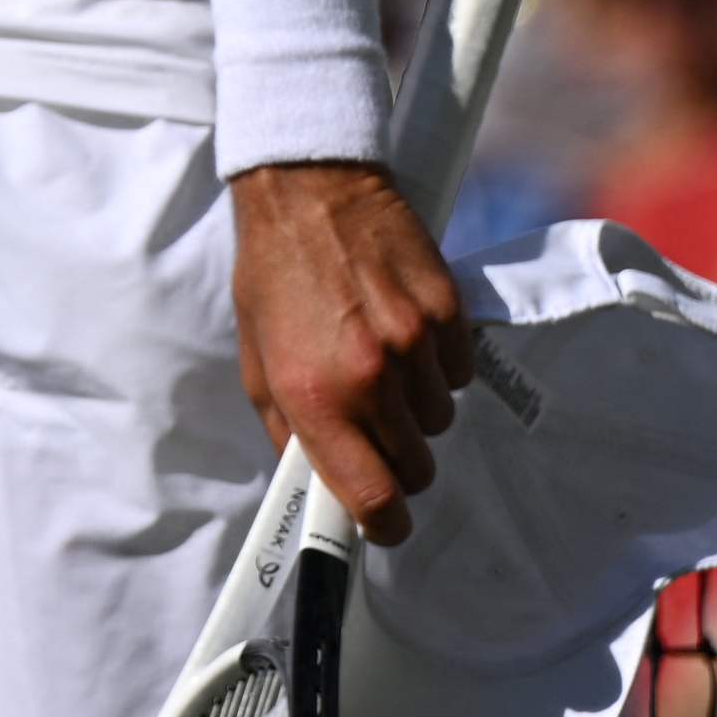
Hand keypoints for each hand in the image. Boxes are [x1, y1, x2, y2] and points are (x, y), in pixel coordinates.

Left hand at [230, 161, 472, 542]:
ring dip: (417, 409)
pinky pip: (458, 375)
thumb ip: (287, 429)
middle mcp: (369, 378)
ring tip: (384, 363)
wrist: (309, 192)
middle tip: (377, 429)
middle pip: (416, 468)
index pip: (372, 497)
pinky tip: (406, 333)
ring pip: (440, 422)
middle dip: (399, 461)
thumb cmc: (274, 276)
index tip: (384, 524)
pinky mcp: (448, 313)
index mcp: (315, 397)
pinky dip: (438, 368)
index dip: (383, 524)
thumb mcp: (258, 360)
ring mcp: (414, 345)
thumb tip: (313, 483)